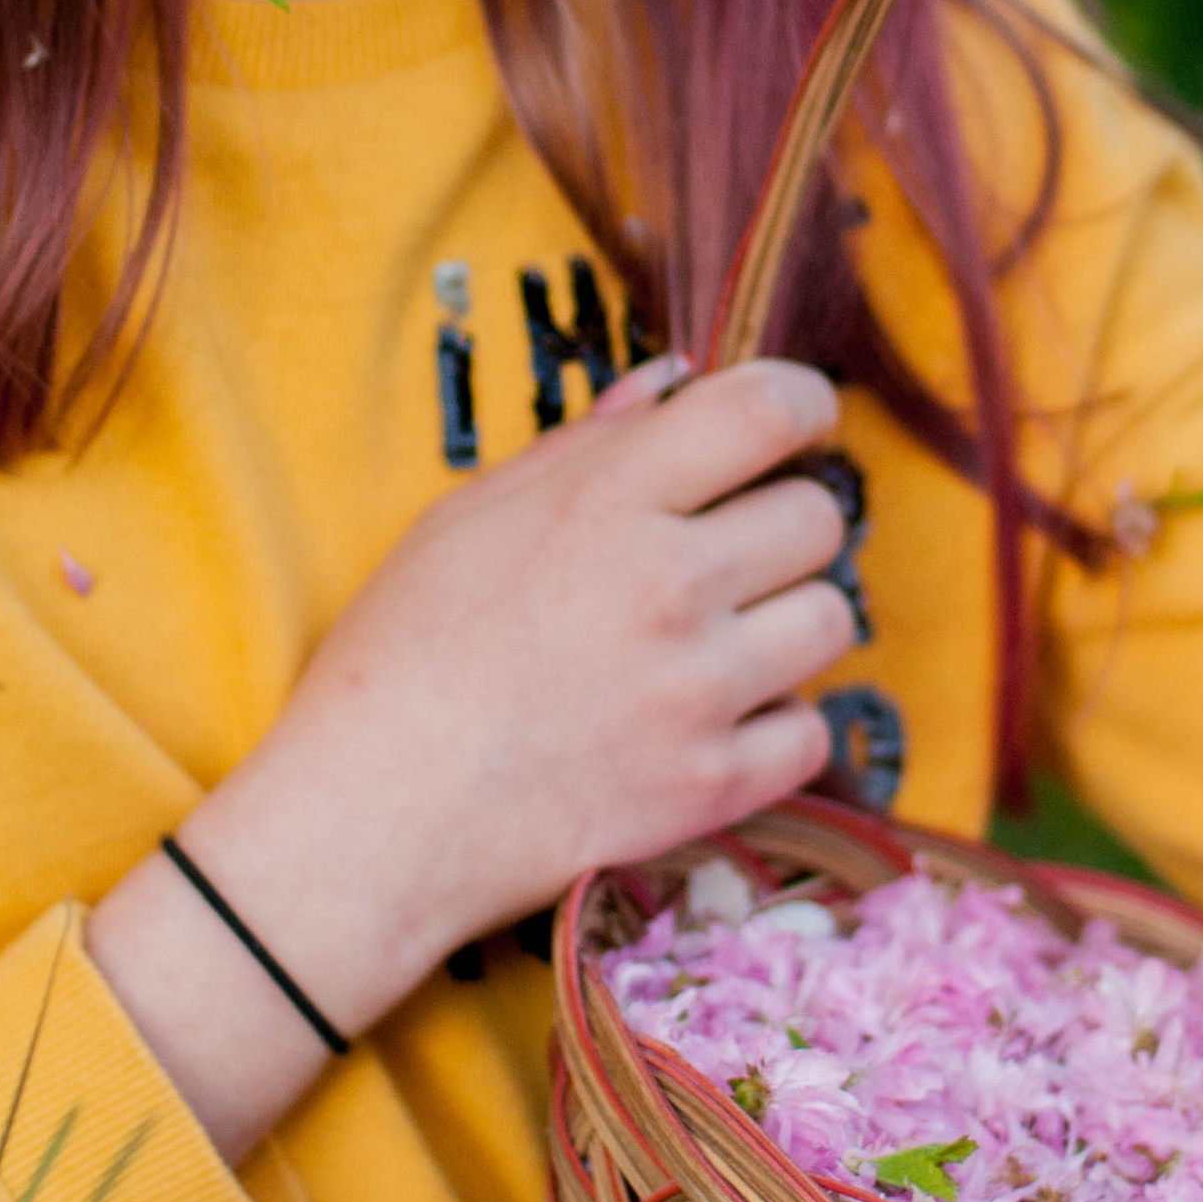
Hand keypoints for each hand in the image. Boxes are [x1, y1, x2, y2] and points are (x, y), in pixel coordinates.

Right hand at [87, 354, 849, 1155]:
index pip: (765, 410)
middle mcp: (669, 587)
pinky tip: (714, 719)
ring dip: (789, 620)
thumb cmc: (400, 656)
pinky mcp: (710, 788)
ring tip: (720, 638)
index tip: (802, 418)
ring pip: (833, 620)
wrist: (369, 821)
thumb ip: (584, 445)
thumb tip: (673, 380)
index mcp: (607, 502)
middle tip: (735, 548)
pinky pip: (811, 732)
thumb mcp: (467, 517)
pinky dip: (777, 725)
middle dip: (787, 518)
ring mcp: (697, 693)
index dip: (804, 401)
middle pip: (819, 518)